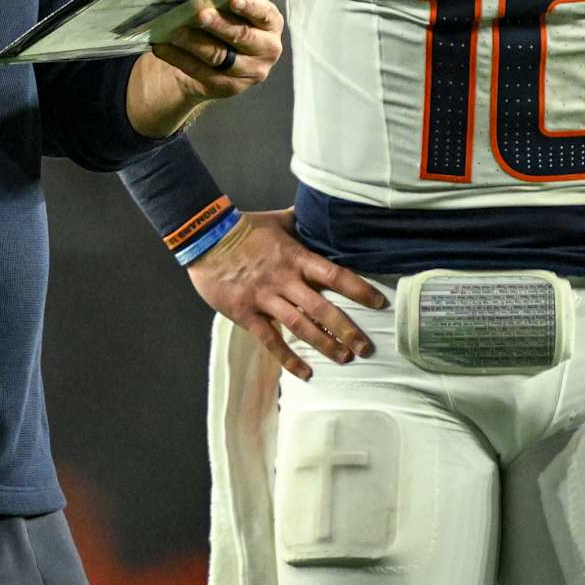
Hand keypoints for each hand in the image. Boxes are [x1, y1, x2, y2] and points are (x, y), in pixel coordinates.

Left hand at [150, 0, 283, 101]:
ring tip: (174, 31)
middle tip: (199, 15)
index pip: (264, 14)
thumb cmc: (229, 20)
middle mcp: (267, 49)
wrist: (222, 56)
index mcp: (272, 24)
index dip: (250, 7)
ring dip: (193, 42)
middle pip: (240, 36)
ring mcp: (250, 71)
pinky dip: (179, 58)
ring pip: (219, 56)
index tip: (233, 0)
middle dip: (218, 25)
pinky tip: (162, 46)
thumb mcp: (236, 8)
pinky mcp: (229, 86)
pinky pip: (201, 72)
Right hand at [188, 208, 388, 380]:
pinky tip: (305, 373)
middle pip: (322, 308)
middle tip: (366, 348)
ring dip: (325, 344)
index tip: (379, 303)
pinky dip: (288, 358)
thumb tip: (320, 212)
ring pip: (301, 326)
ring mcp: (265, 298)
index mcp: (295, 257)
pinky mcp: (245, 313)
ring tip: (344, 359)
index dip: (359, 290)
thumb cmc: (243, 227)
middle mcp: (284, 280)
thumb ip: (300, 222)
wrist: (205, 237)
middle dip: (347, 329)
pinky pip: (270, 340)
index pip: (335, 275)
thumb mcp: (277, 220)